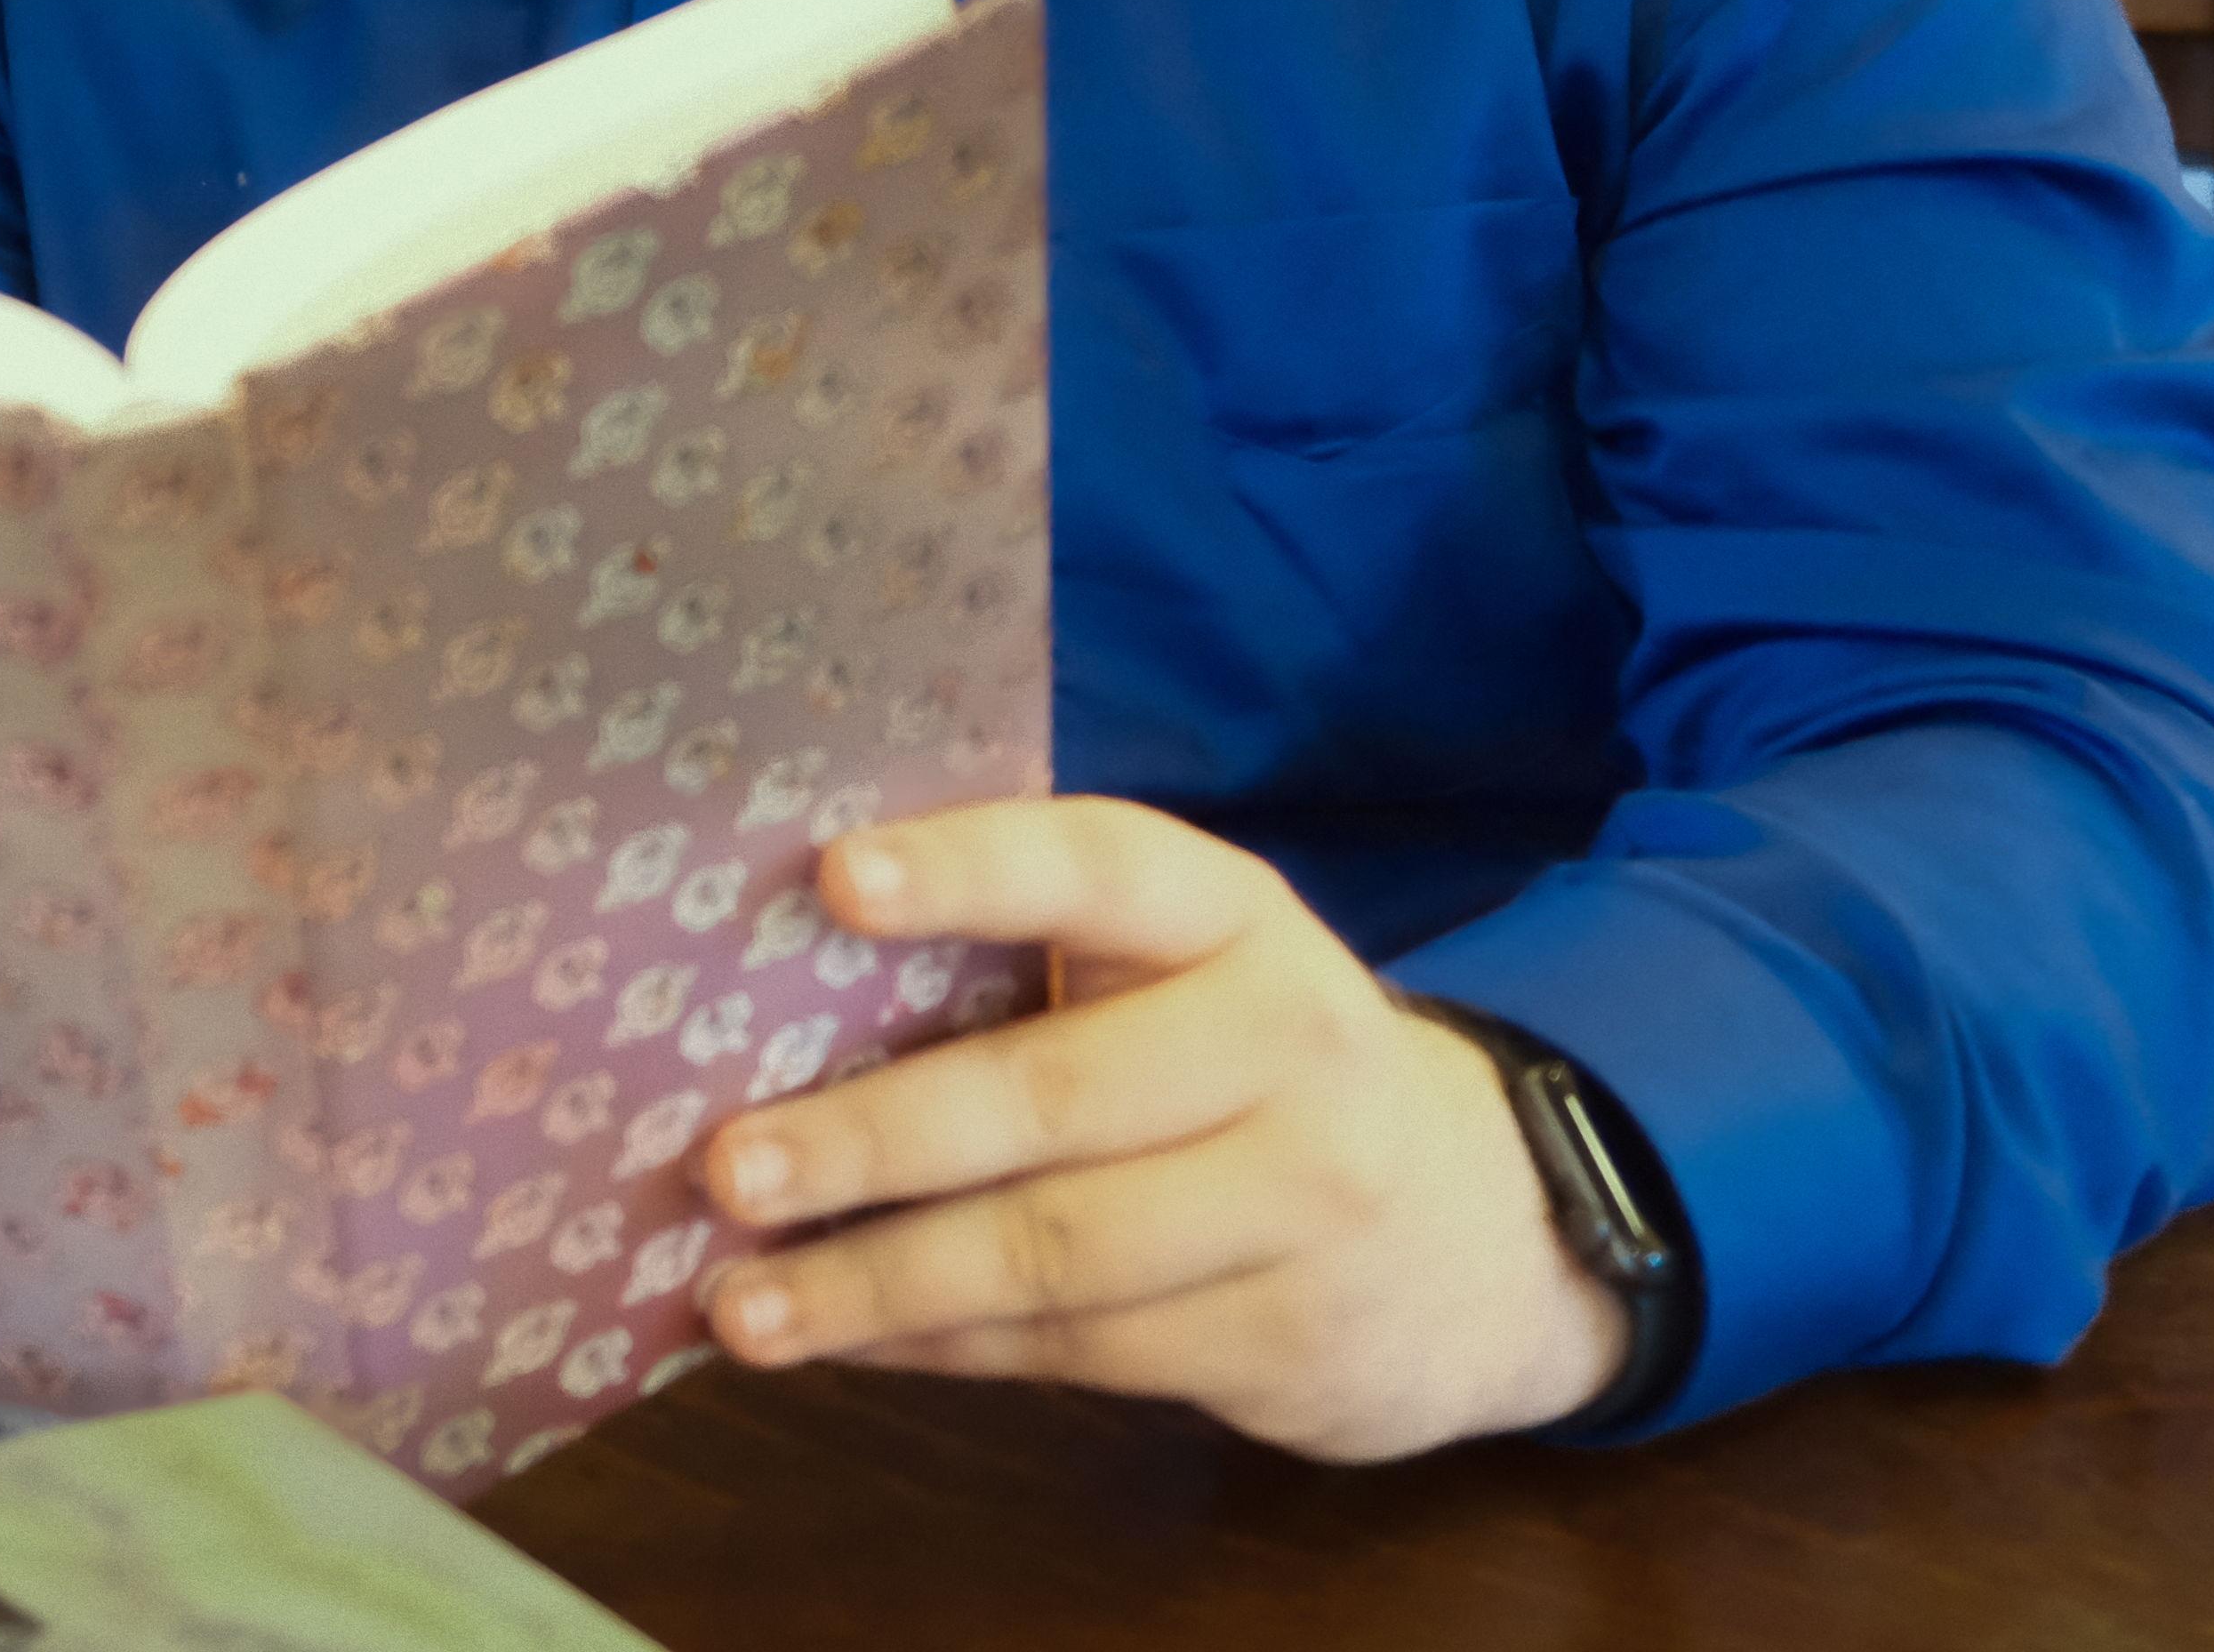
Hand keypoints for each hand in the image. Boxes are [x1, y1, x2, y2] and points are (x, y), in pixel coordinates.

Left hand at [690, 796, 1632, 1462]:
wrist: (1488, 1235)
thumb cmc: (1248, 1068)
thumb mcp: (1184, 976)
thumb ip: (1033, 961)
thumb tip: (768, 993)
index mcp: (1232, 916)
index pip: (1101, 865)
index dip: (970, 869)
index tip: (833, 878)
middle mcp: (1288, 1043)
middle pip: (1054, 1096)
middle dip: (872, 1139)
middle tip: (726, 1168)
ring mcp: (1308, 1202)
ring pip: (1056, 1249)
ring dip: (877, 1281)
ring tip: (739, 1303)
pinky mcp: (1294, 1339)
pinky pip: (1079, 1348)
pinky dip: (941, 1346)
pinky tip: (846, 1343)